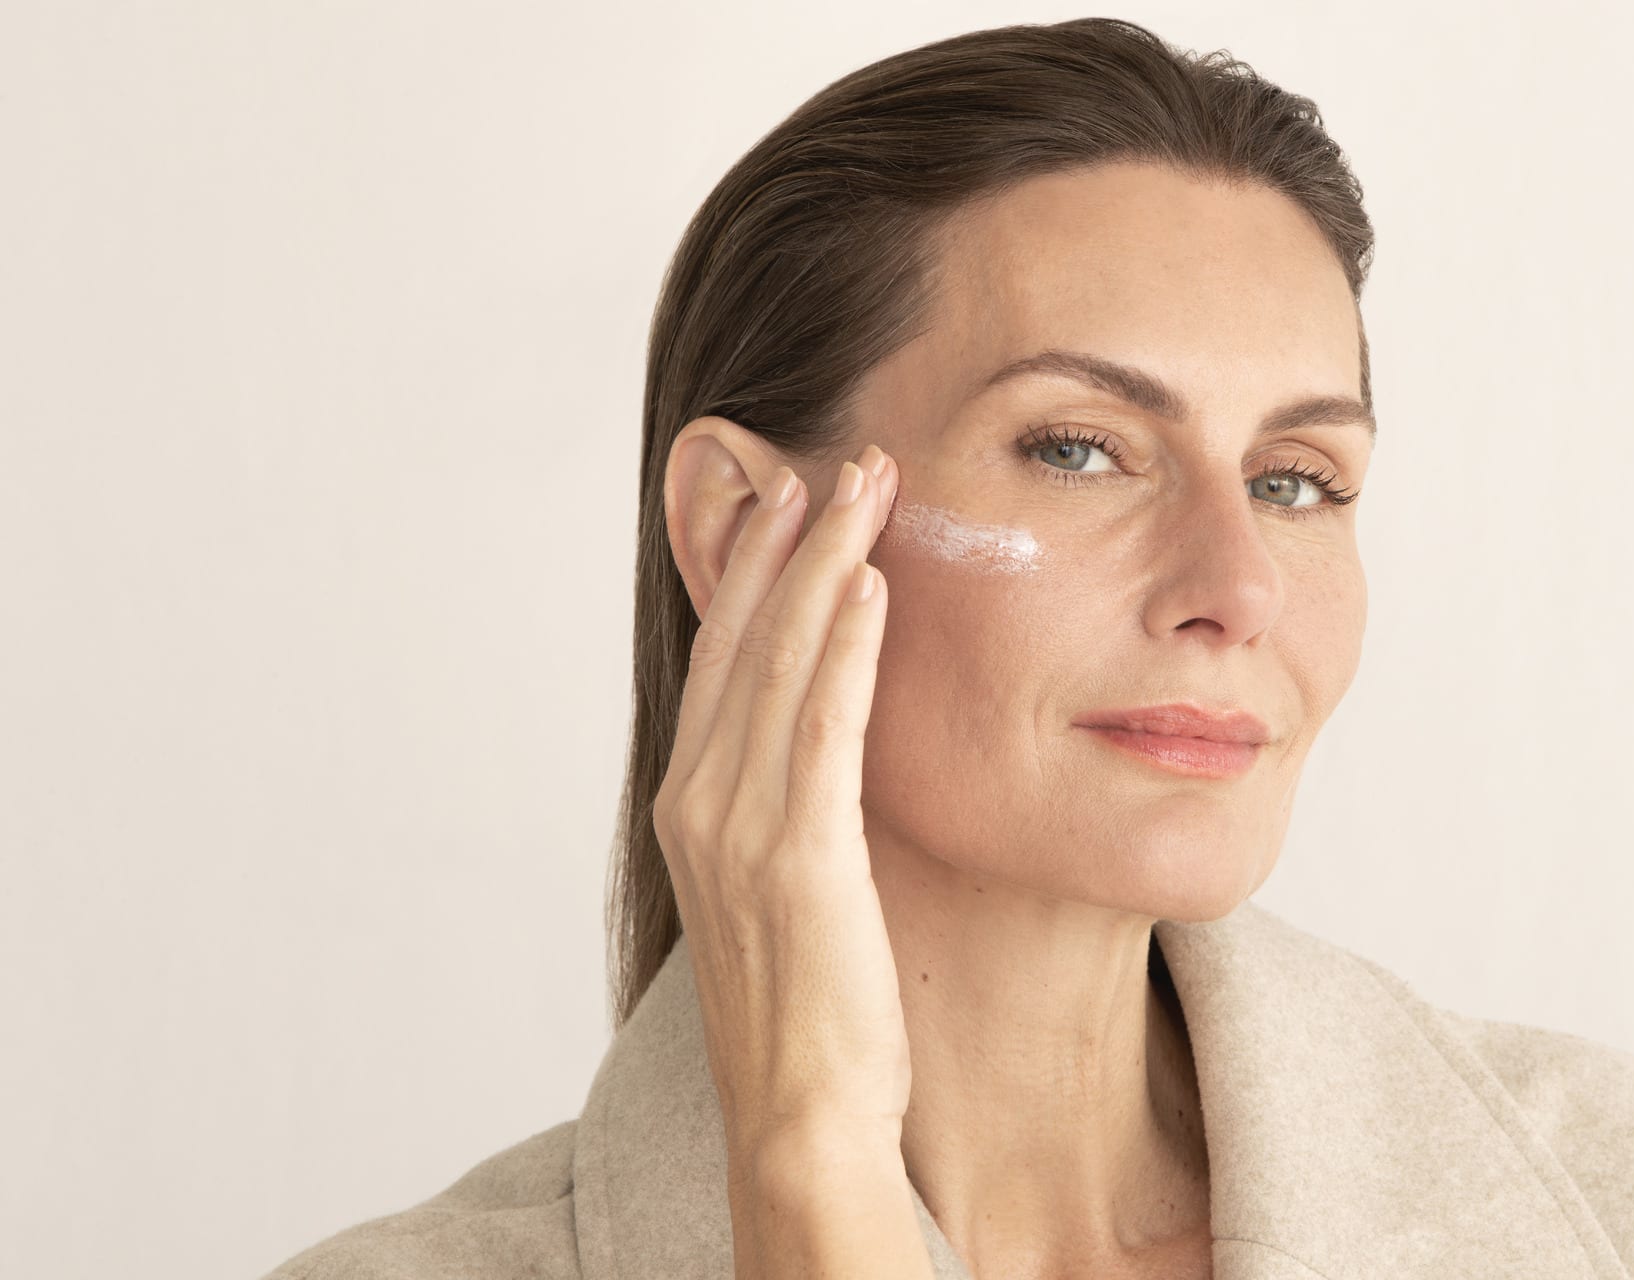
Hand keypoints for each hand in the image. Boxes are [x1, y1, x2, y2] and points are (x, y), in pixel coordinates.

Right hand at [654, 442, 908, 1161]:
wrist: (801, 1111)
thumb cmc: (806, 1006)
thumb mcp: (779, 885)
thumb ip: (787, 802)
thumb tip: (826, 739)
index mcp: (690, 805)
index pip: (722, 662)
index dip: (754, 574)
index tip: (790, 501)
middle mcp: (698, 802)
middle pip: (742, 642)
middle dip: (789, 543)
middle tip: (833, 463)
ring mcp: (739, 827)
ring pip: (780, 664)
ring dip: (823, 566)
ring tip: (860, 488)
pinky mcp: (798, 856)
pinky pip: (822, 728)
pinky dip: (844, 649)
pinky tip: (871, 586)